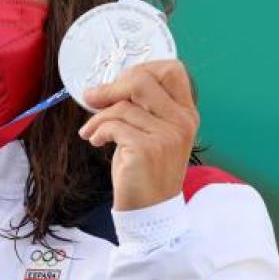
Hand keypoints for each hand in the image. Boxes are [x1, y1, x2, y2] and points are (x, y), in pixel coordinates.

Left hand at [78, 60, 199, 210]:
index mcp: (186, 113)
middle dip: (110, 88)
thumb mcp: (152, 132)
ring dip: (97, 117)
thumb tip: (104, 85)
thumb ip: (141, 107)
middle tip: (93, 99)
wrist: (150, 210)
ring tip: (92, 131)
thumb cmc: (145, 168)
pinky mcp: (148, 149)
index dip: (141, 69)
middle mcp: (182, 121)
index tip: (120, 84)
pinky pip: (113, 126)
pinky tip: (95, 141)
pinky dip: (97, 131)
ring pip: (122, 106)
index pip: (173, 69)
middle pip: (142, 80)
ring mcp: (168, 135)